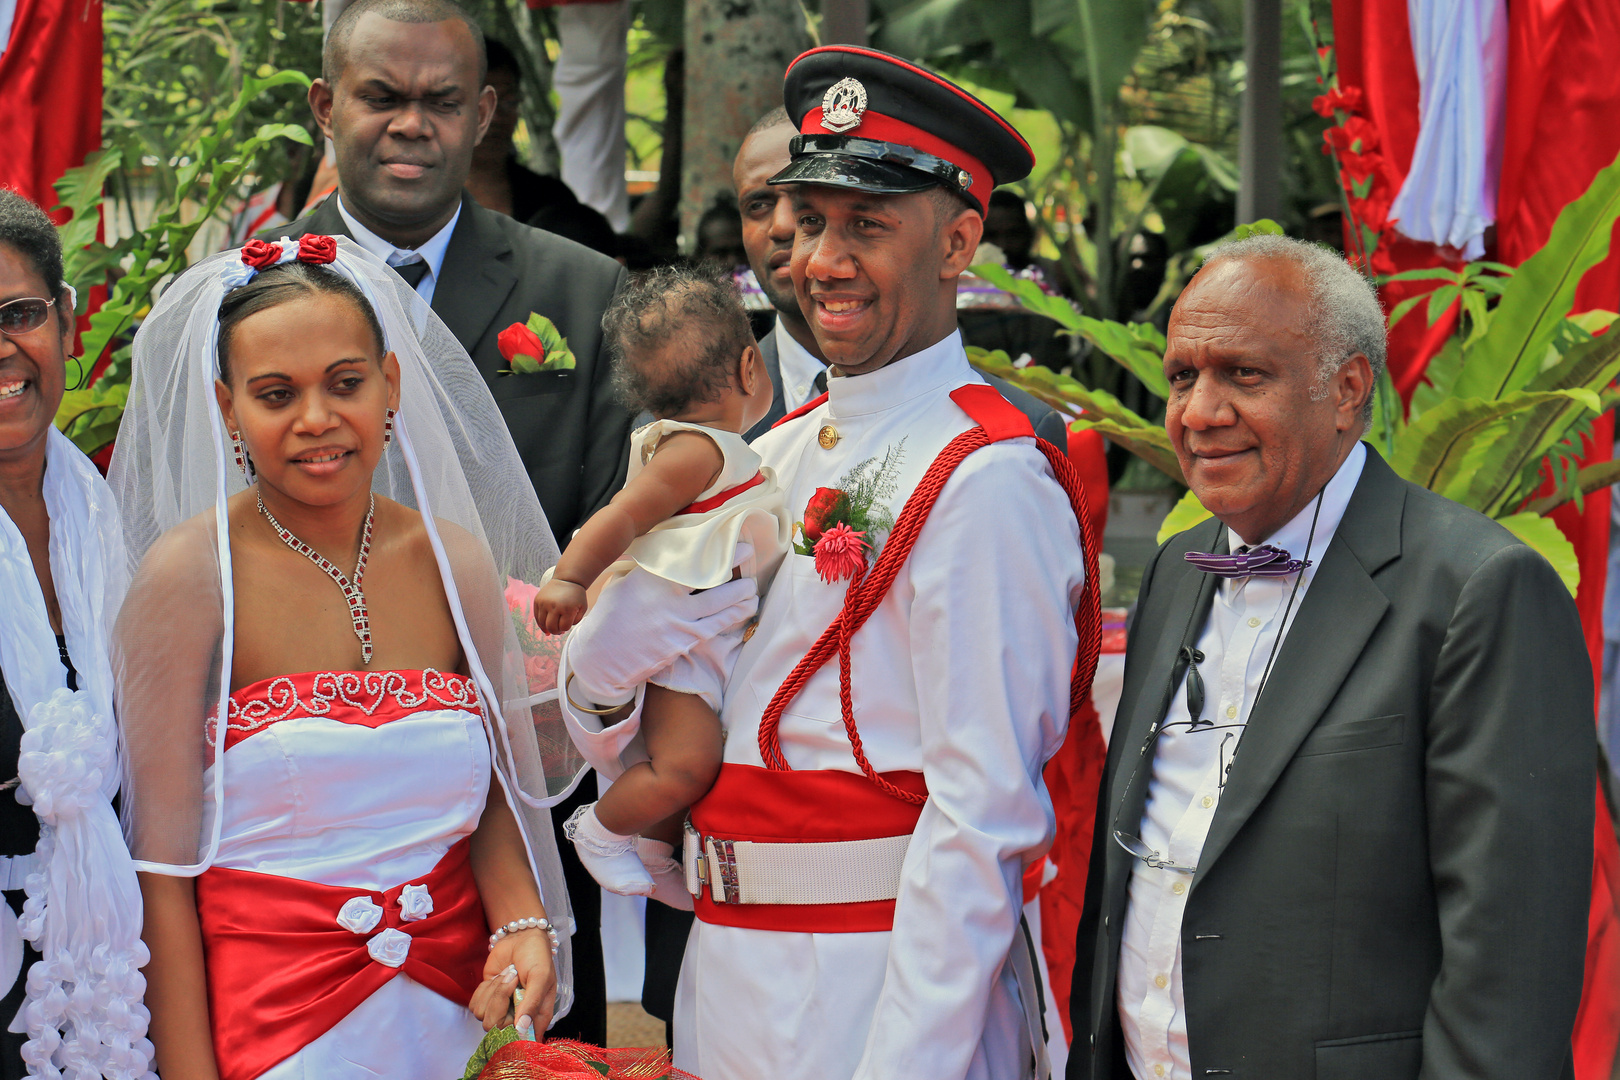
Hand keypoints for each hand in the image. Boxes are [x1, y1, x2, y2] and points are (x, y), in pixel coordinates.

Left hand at [471, 929, 555, 1035]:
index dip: (512, 1035)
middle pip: (495, 1028)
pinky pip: (475, 1006)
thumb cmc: (537, 957)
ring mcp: (500, 1010)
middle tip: (513, 981)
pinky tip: (497, 979)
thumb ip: (532, 1003)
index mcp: (536, 1017)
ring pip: (483, 1016)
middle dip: (500, 1001)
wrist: (520, 938)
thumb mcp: (541, 978)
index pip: (521, 1041)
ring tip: (507, 977)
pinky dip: (484, 990)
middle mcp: (517, 1018)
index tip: (512, 1015)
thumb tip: (522, 1029)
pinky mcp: (486, 1000)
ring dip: (493, 992)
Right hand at [534, 579, 588, 635]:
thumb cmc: (576, 596)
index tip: (567, 624)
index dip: (566, 628)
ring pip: (542, 623)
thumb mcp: (582, 608)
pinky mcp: (537, 600)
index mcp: (567, 608)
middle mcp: (554, 606)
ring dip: (548, 628)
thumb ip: (575, 621)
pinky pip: (536, 617)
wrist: (566, 579)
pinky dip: (541, 623)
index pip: (564, 627)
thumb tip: (561, 631)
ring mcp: (544, 603)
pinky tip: (545, 625)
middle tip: (559, 630)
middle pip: (551, 627)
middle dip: (556, 631)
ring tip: (553, 626)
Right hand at [567, 543, 758, 706]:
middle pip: (711, 574)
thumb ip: (645, 567)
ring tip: (752, 586)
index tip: (725, 535)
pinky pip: (716, 626)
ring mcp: (678, 621)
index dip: (712, 544)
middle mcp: (667, 597)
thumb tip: (663, 549)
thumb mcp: (621, 583)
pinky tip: (746, 608)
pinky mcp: (684, 643)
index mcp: (650, 577)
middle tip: (748, 551)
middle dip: (734, 559)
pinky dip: (734, 615)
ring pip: (721, 603)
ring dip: (741, 592)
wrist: (600, 659)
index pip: (689, 555)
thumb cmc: (609, 617)